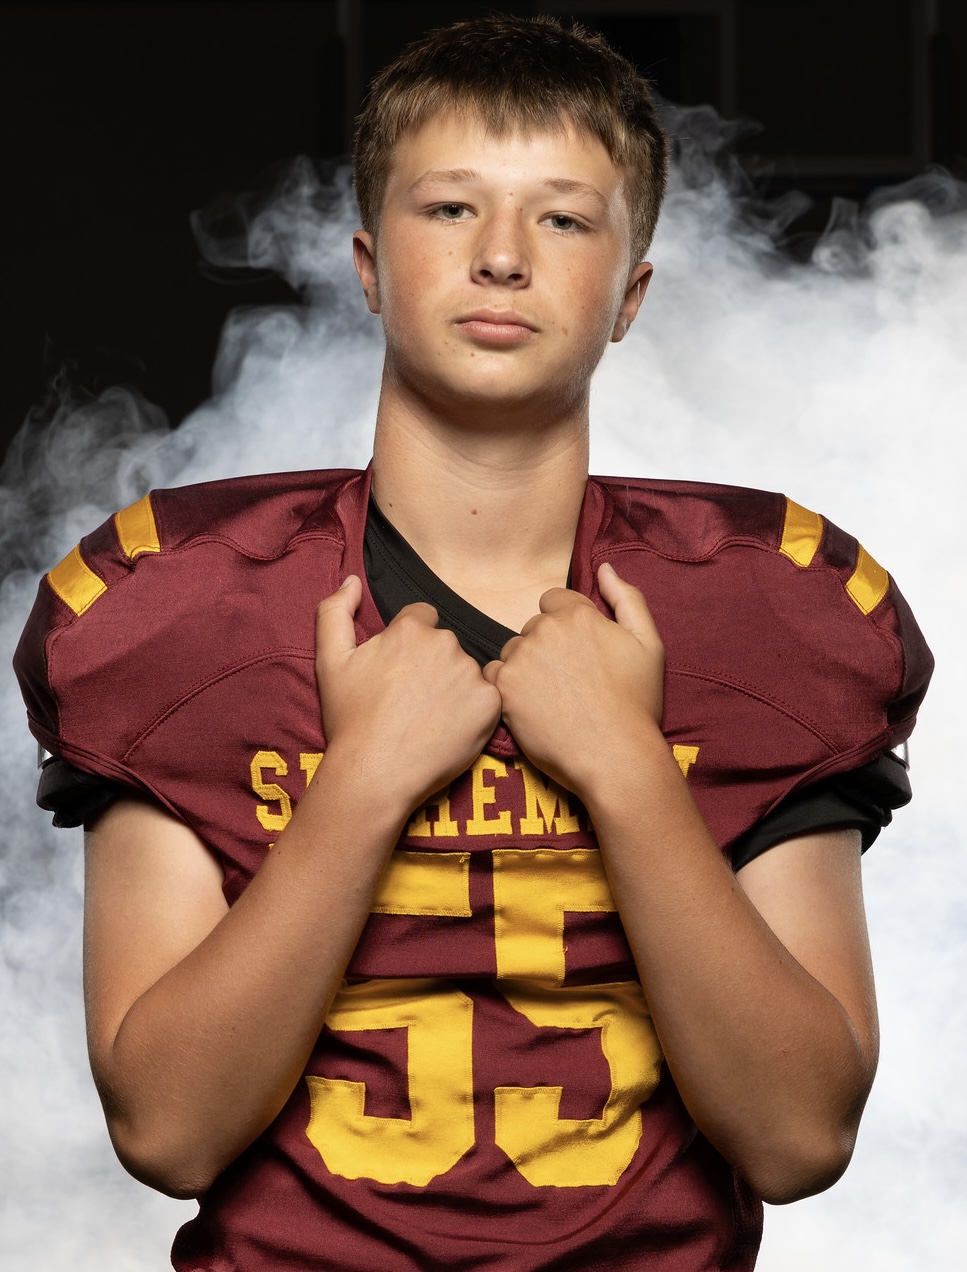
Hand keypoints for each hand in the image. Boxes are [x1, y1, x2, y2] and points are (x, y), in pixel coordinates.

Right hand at [315, 576, 501, 811]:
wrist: (374, 773)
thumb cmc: (350, 719)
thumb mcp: (329, 661)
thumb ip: (334, 611)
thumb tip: (352, 580)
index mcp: (410, 628)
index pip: (422, 620)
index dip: (409, 648)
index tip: (399, 676)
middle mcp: (445, 643)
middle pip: (446, 645)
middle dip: (433, 665)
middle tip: (411, 702)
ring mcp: (470, 673)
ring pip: (467, 671)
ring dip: (454, 687)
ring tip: (429, 718)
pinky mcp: (490, 703)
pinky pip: (488, 697)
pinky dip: (474, 711)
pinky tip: (450, 729)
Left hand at [482, 563, 663, 793]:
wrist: (616, 756)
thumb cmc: (636, 704)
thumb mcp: (649, 644)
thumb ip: (627, 598)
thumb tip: (604, 567)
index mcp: (578, 615)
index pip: (553, 601)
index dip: (566, 627)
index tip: (578, 656)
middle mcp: (546, 630)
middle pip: (533, 627)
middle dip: (546, 648)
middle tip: (568, 684)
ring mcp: (522, 658)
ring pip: (513, 651)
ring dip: (525, 668)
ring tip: (551, 699)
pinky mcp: (504, 688)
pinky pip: (492, 674)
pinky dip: (505, 688)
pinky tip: (529, 707)